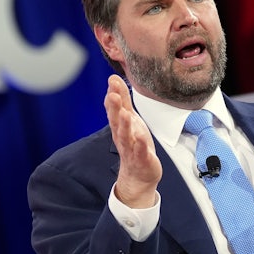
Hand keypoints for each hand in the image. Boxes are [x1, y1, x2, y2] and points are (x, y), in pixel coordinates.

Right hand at [104, 74, 161, 207]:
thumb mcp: (129, 118)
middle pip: (116, 120)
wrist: (138, 174)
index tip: (112, 80)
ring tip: (124, 113)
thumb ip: (122, 100)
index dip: (113, 93)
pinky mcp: (141, 159)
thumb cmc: (134, 143)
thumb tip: (113, 79)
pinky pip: (140, 151)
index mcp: (119, 124)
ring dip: (124, 125)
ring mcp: (131, 147)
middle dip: (114, 107)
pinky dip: (139, 145)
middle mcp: (122, 135)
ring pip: (125, 135)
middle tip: (113, 94)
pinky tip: (140, 137)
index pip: (114, 107)